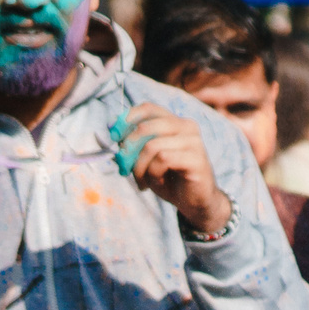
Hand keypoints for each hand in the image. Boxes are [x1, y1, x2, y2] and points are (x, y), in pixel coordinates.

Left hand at [111, 106, 231, 234]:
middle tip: (123, 165)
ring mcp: (194, 142)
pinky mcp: (196, 159)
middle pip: (146, 126)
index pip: (148, 108)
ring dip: (140, 166)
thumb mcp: (148, 158)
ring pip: (152, 145)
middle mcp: (187, 127)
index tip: (113, 136)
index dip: (127, 119)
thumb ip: (134, 144)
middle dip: (128, 147)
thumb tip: (112, 133)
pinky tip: (156, 183)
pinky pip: (163, 159)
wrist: (194, 201)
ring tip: (141, 180)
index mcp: (175, 122)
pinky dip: (153, 173)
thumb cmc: (169, 178)